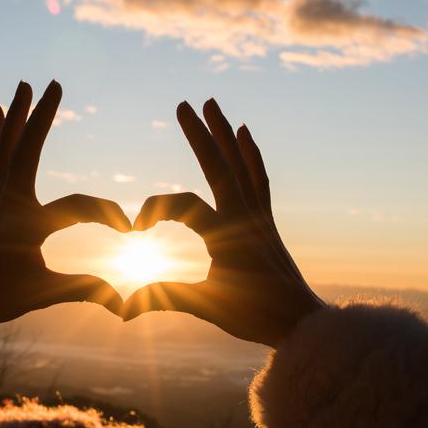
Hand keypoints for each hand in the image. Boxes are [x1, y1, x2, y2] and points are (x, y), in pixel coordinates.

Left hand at [0, 81, 130, 325]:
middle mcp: (8, 203)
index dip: (109, 215)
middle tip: (53, 82)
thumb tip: (125, 302)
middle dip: (41, 116)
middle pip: (27, 149)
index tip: (131, 231)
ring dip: (17, 115)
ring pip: (7, 147)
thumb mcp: (41, 294)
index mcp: (25, 223)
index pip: (77, 207)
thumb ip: (84, 291)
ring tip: (21, 86)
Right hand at [122, 99, 323, 346]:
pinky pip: (259, 178)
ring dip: (225, 133)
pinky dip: (251, 154)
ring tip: (213, 104)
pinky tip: (245, 134)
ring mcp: (259, 216)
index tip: (135, 229)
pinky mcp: (267, 221)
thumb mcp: (208, 306)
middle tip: (183, 103)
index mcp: (226, 236)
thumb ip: (167, 299)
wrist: (303, 324)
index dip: (154, 209)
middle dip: (200, 134)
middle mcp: (245, 217)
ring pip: (241, 165)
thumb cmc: (256, 317)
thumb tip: (124, 308)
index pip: (184, 205)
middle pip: (219, 166)